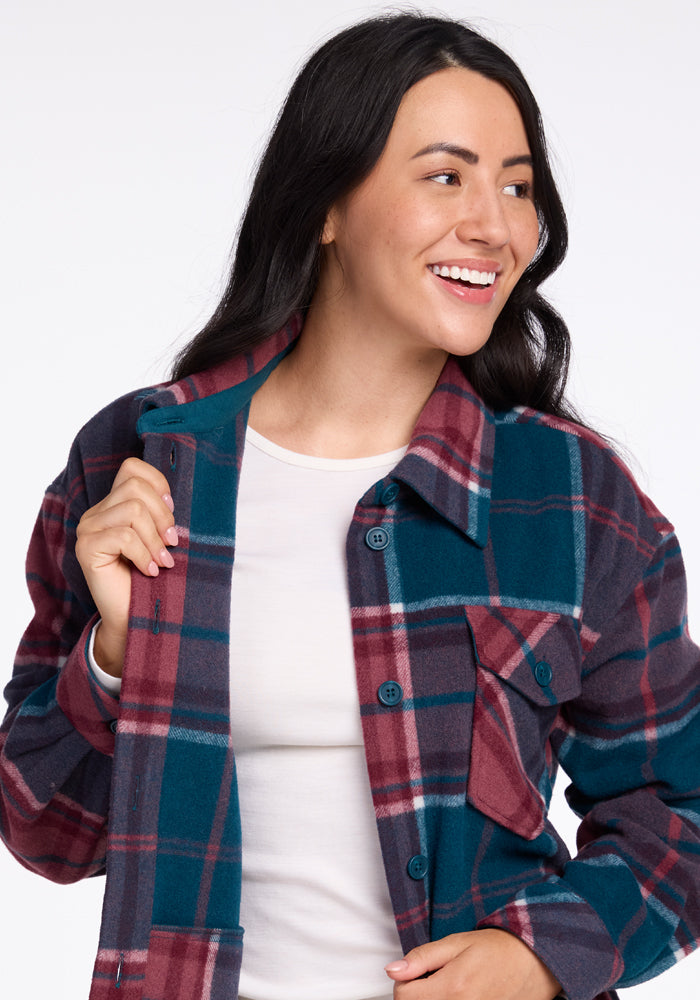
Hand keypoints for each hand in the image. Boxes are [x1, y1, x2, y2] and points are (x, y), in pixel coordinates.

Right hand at [75, 457, 176, 676]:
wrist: (135, 617)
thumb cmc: (150, 577)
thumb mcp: (160, 539)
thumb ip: (159, 514)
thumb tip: (171, 499)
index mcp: (112, 505)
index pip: (132, 468)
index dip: (158, 484)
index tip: (172, 514)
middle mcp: (95, 513)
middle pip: (135, 487)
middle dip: (162, 516)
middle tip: (171, 544)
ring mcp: (87, 530)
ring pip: (132, 510)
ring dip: (154, 539)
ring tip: (162, 561)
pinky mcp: (86, 548)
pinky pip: (124, 537)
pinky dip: (143, 554)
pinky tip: (149, 571)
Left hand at [385, 929, 560, 999]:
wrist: (535, 962)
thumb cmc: (498, 949)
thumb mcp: (457, 943)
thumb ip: (423, 958)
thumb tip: (392, 970)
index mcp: (452, 987)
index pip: (403, 997)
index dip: (403, 982)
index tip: (415, 973)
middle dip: (418, 995)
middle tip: (432, 979)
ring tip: (449, 988)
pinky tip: (460, 996)